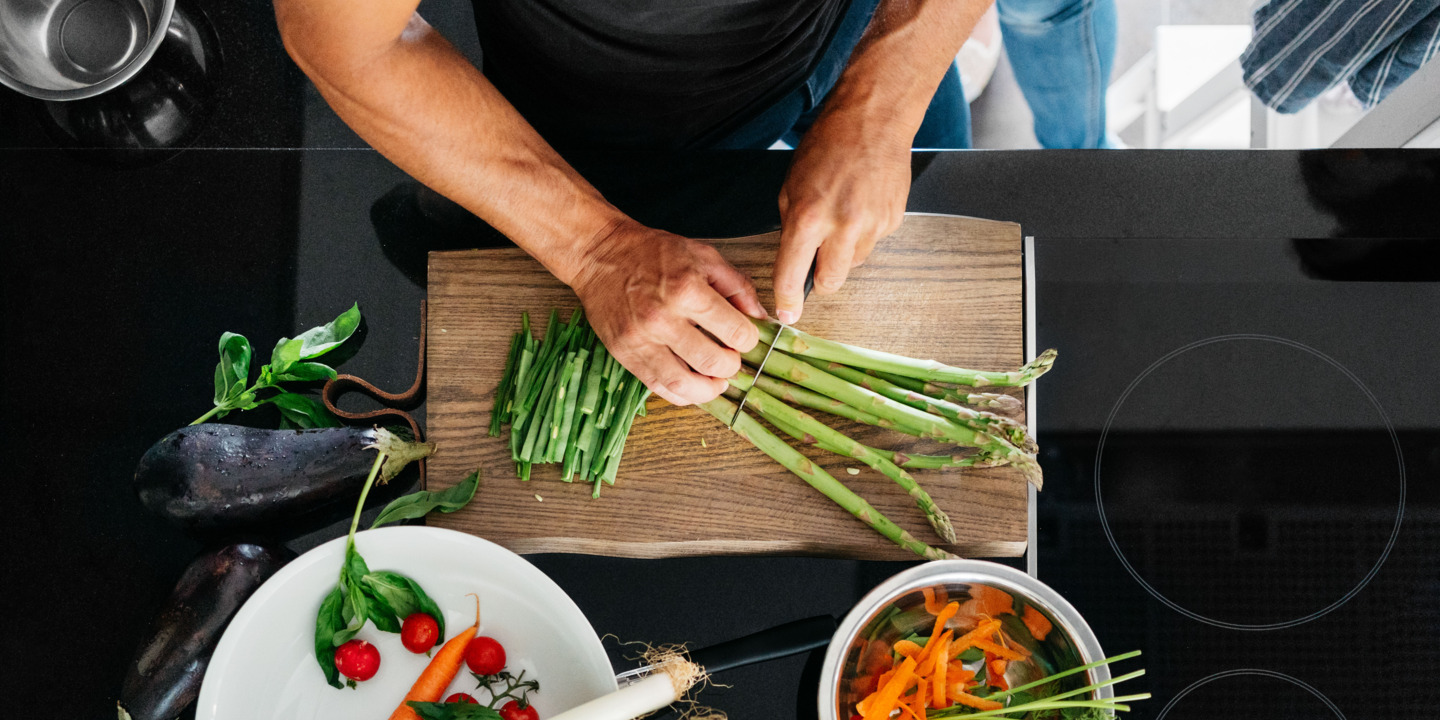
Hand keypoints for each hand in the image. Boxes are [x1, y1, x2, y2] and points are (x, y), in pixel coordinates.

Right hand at [571, 219, 766, 405]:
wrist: (600, 255)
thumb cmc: (652, 252)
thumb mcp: (703, 256)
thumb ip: (737, 286)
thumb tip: (760, 317)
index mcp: (687, 290)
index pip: (735, 333)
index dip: (749, 340)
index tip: (745, 338)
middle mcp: (663, 319)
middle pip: (712, 363)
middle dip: (731, 367)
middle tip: (731, 359)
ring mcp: (641, 340)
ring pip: (683, 385)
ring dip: (708, 390)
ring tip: (716, 381)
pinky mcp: (625, 354)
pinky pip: (657, 387)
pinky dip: (681, 394)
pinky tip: (692, 386)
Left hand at [774, 104, 910, 322]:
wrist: (873, 119)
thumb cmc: (828, 144)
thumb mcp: (790, 185)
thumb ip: (791, 226)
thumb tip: (793, 259)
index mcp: (808, 216)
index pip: (792, 274)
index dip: (787, 300)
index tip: (786, 314)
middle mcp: (842, 226)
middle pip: (830, 282)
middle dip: (820, 279)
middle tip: (816, 260)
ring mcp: (872, 225)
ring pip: (853, 263)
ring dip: (844, 251)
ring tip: (843, 214)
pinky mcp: (892, 221)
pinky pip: (873, 242)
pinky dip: (864, 232)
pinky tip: (861, 204)